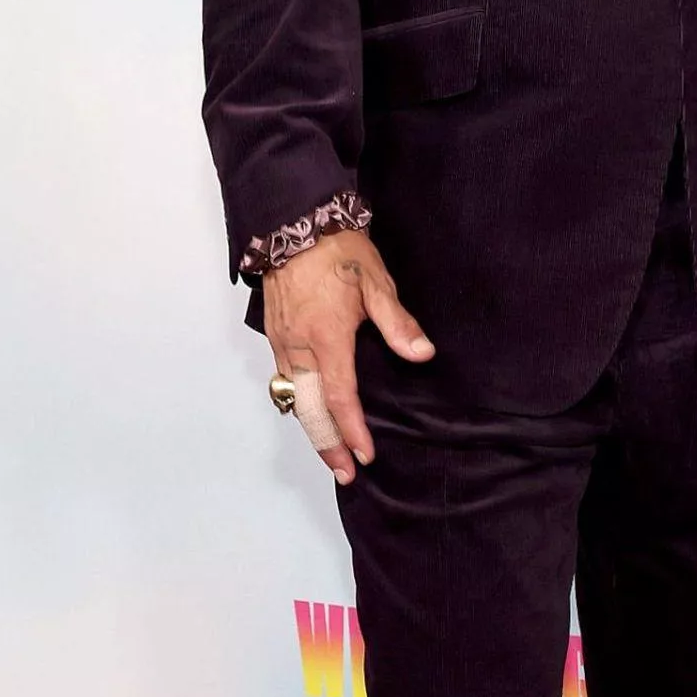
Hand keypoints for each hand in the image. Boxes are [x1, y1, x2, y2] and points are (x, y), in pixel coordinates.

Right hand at [264, 230, 434, 484]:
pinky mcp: (274, 335)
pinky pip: (284, 381)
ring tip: (330, 450)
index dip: (353, 432)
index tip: (366, 456)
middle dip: (327, 445)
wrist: (294, 223)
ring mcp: (282, 343)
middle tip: (344, 473)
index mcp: (327, 339)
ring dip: (311, 428)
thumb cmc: (338, 251)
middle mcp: (299, 348)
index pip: (341, 399)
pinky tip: (311, 410)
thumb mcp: (377, 282)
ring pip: (294, 399)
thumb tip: (422, 355)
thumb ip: (397, 322)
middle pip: (310, 411)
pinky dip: (298, 404)